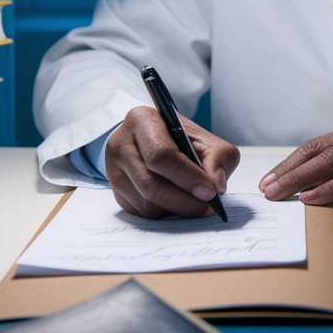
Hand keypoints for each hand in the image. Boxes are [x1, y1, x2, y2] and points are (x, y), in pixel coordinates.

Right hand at [104, 106, 239, 217]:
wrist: (154, 142)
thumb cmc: (181, 140)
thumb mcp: (205, 139)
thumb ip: (219, 157)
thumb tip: (216, 185)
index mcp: (142, 120)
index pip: (161, 154)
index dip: (187, 176)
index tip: (210, 191)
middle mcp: (121, 144)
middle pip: (151, 185)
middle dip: (185, 201)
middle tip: (208, 206)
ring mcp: (113, 170)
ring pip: (147, 203)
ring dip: (176, 208)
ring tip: (194, 201)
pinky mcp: (116, 192)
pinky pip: (142, 213)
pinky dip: (164, 212)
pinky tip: (176, 201)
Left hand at [259, 114, 332, 204]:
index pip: (317, 145)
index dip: (291, 162)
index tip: (271, 178)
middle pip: (315, 152)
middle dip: (286, 172)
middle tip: (264, 190)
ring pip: (329, 161)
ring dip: (299, 180)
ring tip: (279, 195)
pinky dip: (330, 188)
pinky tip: (313, 198)